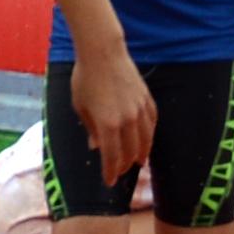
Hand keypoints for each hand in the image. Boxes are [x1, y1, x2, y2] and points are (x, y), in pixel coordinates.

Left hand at [71, 44, 156, 186]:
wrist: (102, 52)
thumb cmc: (85, 78)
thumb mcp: (80, 106)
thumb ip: (91, 128)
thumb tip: (96, 147)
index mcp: (107, 124)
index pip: (112, 157)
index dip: (110, 171)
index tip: (109, 181)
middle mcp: (127, 119)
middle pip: (130, 151)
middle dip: (124, 165)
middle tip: (119, 172)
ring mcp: (139, 108)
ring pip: (146, 138)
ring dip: (142, 153)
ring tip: (139, 161)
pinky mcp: (146, 98)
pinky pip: (152, 121)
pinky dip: (150, 133)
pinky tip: (147, 138)